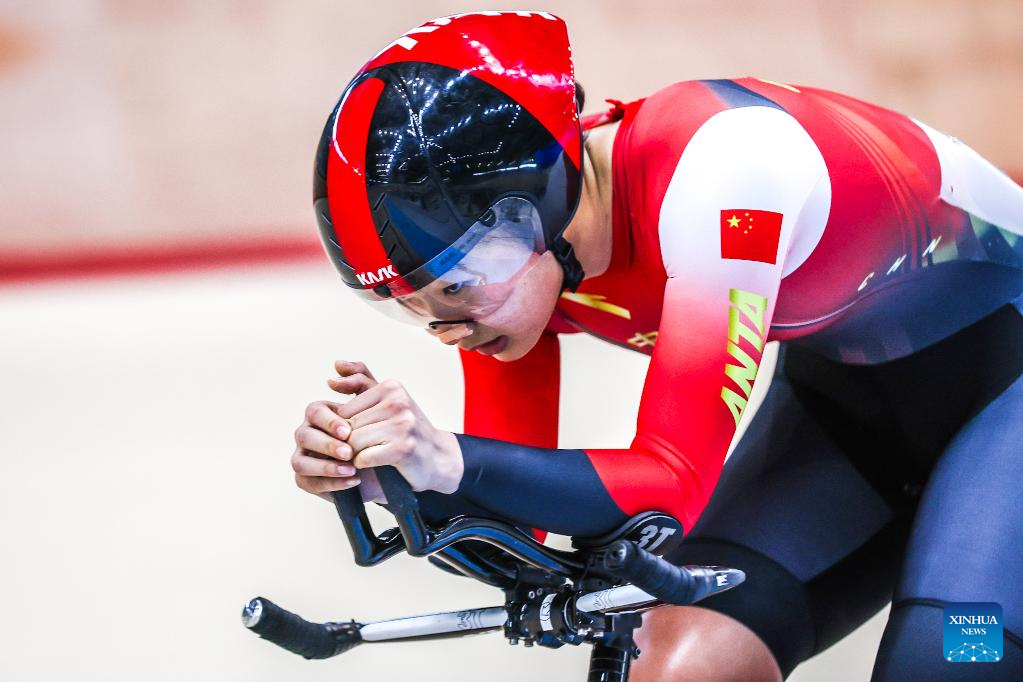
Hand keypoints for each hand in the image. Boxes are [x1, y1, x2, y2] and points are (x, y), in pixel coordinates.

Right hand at [292, 361, 382, 501]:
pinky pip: (307, 482)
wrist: (391, 464)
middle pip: (303, 435)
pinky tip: (352, 481)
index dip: (329, 421)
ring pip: (299, 461)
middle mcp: (308, 434)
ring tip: (351, 469)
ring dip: (324, 466)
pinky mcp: (306, 479)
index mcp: (321, 414)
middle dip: (326, 444)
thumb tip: (337, 365)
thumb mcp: (377, 404)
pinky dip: (328, 483)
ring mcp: (304, 457)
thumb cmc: (381, 432)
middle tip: (349, 451)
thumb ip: (361, 380)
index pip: (315, 411)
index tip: (349, 430)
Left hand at [329, 361, 462, 501]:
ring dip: (357, 455)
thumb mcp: (386, 401)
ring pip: (353, 442)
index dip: (348, 429)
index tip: (368, 434)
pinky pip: (363, 458)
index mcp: (391, 387)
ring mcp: (402, 425)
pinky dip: (365, 465)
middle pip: (348, 427)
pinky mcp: (403, 449)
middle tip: (371, 448)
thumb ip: (360, 380)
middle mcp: (398, 402)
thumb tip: (336, 364)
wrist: (438, 457)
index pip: (344, 412)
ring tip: (374, 454)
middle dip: (351, 443)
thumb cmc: (406, 430)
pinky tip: (379, 463)